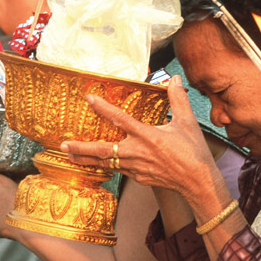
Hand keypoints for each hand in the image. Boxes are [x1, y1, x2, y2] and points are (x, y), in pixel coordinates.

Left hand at [62, 76, 219, 201]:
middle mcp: (136, 152)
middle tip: (62, 145)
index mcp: (147, 136)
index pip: (120, 119)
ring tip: (69, 156)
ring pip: (105, 162)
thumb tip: (173, 78)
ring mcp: (135, 168)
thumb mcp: (187, 122)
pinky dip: (105, 165)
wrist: (198, 182)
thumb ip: (177, 98)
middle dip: (80, 148)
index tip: (89, 99)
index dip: (103, 108)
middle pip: (101, 150)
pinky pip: (117, 170)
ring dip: (86, 159)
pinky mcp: (138, 178)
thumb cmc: (194, 152)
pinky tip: (98, 163)